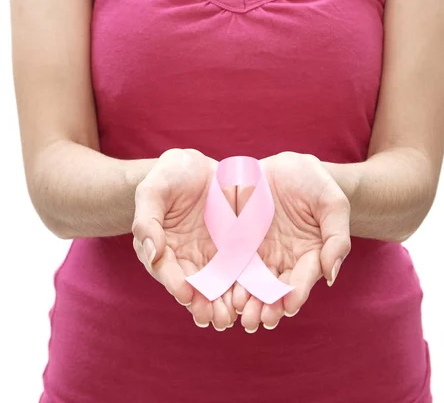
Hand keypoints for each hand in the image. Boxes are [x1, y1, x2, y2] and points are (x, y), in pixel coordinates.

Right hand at [132, 148, 236, 330]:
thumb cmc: (171, 174)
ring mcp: (211, 256)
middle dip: (203, 304)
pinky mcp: (235, 249)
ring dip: (225, 304)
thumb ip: (147, 219)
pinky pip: (241, 270)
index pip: (166, 270)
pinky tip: (256, 297)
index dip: (174, 283)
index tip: (185, 294)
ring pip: (218, 285)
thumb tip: (150, 251)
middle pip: (193, 287)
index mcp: (162, 246)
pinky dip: (246, 287)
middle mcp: (186, 257)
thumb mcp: (154, 189)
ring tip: (235, 316)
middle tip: (216, 318)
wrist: (200, 165)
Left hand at [232, 151, 350, 331]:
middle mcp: (283, 260)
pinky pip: (230, 263)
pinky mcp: (238, 242)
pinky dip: (225, 280)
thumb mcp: (332, 202)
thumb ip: (336, 237)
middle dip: (266, 306)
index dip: (296, 292)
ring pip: (250, 282)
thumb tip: (331, 275)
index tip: (289, 305)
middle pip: (274, 289)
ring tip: (235, 312)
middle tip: (256, 320)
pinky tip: (218, 290)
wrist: (286, 166)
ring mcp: (259, 252)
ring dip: (244, 300)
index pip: (303, 278)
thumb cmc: (315, 183)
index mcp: (309, 254)